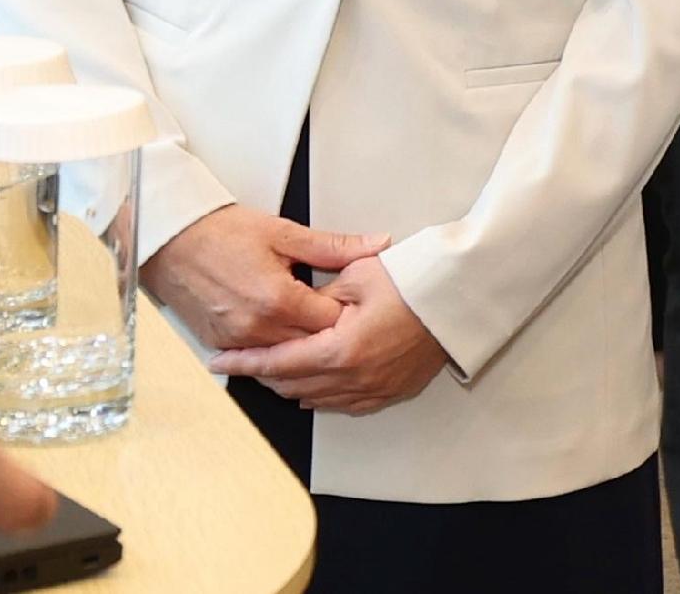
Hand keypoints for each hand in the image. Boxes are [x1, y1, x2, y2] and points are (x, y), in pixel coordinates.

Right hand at [139, 204, 361, 355]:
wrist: (171, 240)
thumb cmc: (219, 233)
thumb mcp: (282, 233)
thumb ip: (332, 247)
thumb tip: (373, 246)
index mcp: (277, 298)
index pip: (331, 322)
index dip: (347, 311)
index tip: (354, 300)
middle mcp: (256, 327)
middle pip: (311, 346)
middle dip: (328, 332)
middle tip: (336, 311)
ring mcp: (236, 341)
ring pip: (285, 357)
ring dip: (301, 343)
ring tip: (310, 322)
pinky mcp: (220, 345)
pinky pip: (257, 358)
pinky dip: (273, 349)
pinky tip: (282, 332)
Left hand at [211, 250, 448, 414]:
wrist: (459, 297)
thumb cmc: (413, 280)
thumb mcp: (358, 275)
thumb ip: (318, 297)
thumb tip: (297, 309)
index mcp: (340, 350)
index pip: (278, 363)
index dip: (244, 362)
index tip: (220, 361)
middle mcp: (354, 378)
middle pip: (293, 386)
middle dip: (264, 374)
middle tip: (243, 360)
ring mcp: (374, 390)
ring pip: (315, 399)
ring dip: (291, 385)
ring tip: (273, 368)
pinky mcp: (391, 392)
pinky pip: (344, 404)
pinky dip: (322, 395)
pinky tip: (313, 385)